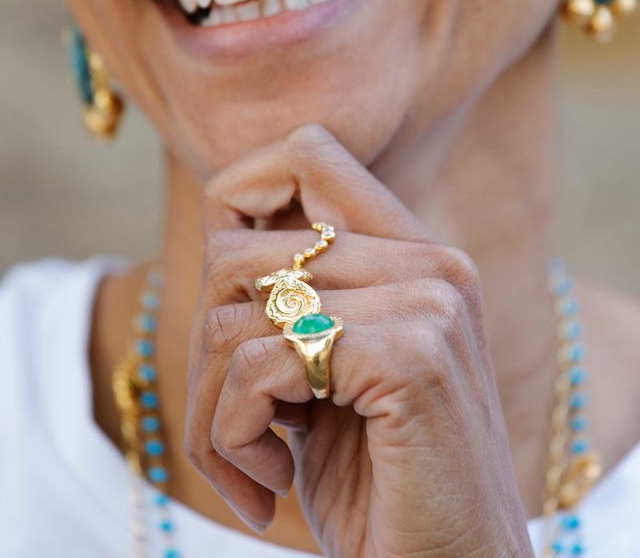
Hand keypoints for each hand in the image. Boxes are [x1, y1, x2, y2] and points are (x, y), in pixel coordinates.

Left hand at [184, 124, 534, 556]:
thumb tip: (219, 231)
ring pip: (234, 310)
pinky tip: (269, 487)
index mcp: (417, 257)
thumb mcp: (326, 378)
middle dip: (207, 348)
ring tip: (253, 465)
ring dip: (213, 409)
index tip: (233, 309)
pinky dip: (233, 437)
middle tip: (233, 424)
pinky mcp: (412, 356)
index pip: (303, 152)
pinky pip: (257, 364)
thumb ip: (296, 298)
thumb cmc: (378, 488)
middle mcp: (432, 262)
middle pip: (239, 248)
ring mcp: (429, 302)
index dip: (233, 204)